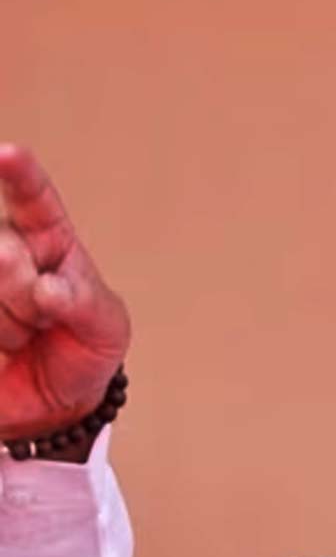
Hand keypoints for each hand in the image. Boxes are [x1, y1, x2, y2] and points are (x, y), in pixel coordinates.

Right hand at [0, 145, 129, 438]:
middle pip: (4, 253)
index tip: (8, 155)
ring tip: (25, 337)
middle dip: (27, 298)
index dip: (21, 176)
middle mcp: (6, 250)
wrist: (52, 402)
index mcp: (50, 240)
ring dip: (10, 327)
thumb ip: (83, 304)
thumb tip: (46, 289)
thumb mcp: (105, 328)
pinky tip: (6, 347)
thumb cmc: (85, 349)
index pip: (36, 200)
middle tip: (45, 321)